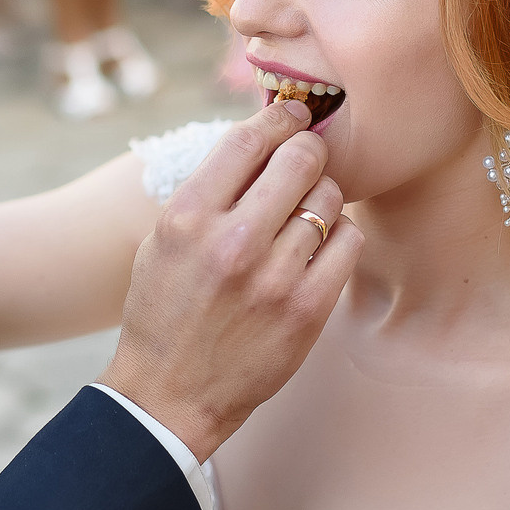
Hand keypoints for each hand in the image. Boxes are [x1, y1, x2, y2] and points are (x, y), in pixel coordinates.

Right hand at [101, 101, 362, 459]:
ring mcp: (273, 278)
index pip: (247, 139)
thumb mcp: (161, 242)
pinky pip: (348, 242)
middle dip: (309, 151)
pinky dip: (340, 235)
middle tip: (308, 159)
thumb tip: (261, 141)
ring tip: (306, 216)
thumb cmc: (164, 311)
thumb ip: (206, 193)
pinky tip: (321, 247)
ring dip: (323, 198)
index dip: (279, 116)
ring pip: (329, 199)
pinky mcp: (307, 310)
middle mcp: (231, 242)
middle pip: (299, 159)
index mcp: (187, 218)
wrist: (169, 395)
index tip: (293, 113)